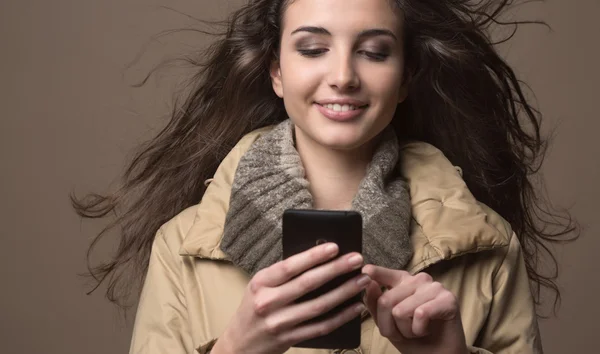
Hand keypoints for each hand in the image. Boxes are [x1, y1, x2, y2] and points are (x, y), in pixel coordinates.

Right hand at [212, 243, 368, 353]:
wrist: (239, 344)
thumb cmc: (254, 308)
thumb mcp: (260, 286)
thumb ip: (283, 275)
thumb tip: (319, 258)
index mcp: (260, 283)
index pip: (290, 266)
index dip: (313, 256)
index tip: (335, 246)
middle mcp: (267, 302)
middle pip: (308, 284)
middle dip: (336, 269)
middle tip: (357, 259)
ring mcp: (279, 323)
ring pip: (319, 306)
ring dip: (344, 292)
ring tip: (362, 280)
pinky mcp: (290, 339)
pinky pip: (321, 327)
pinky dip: (341, 317)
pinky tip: (355, 307)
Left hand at [362, 265, 467, 353]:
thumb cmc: (413, 339)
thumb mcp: (388, 323)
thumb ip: (376, 304)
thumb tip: (370, 284)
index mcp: (403, 281)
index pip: (384, 274)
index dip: (375, 273)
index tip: (365, 271)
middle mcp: (418, 279)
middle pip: (386, 301)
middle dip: (390, 326)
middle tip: (406, 331)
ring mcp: (434, 287)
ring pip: (401, 311)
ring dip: (407, 330)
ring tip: (419, 330)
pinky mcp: (448, 298)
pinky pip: (420, 314)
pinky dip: (420, 330)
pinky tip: (428, 330)